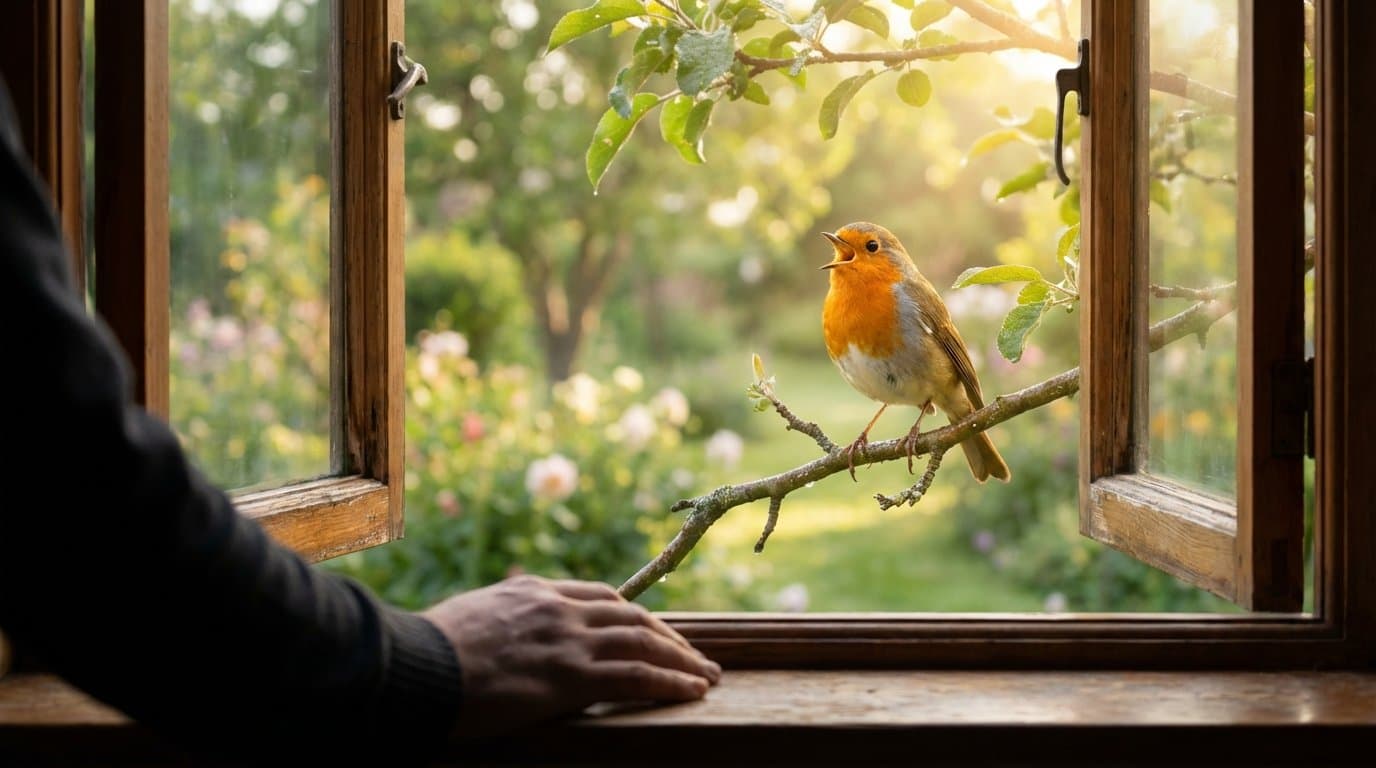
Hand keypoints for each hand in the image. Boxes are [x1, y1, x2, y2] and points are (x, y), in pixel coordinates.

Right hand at [422, 574, 720, 738]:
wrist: (415, 666)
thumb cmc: (429, 650)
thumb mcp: (471, 616)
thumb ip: (500, 613)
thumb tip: (500, 618)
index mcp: (536, 593)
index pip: (602, 597)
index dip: (635, 616)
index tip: (654, 631)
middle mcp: (560, 610)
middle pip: (632, 618)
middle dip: (669, 637)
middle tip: (695, 656)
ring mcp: (568, 642)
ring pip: (643, 644)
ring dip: (682, 661)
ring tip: (707, 677)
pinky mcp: (571, 679)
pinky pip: (635, 678)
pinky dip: (669, 683)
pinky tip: (691, 692)